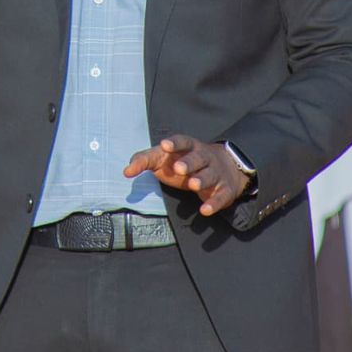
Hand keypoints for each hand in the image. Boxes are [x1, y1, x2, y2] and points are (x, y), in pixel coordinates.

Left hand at [121, 136, 250, 217]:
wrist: (225, 168)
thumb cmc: (185, 162)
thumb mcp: (164, 158)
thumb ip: (144, 161)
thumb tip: (126, 171)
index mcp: (189, 147)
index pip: (182, 141)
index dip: (174, 143)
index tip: (164, 145)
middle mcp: (204, 158)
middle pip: (198, 158)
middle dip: (189, 162)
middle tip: (178, 168)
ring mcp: (216, 173)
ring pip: (210, 175)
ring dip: (202, 180)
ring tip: (193, 185)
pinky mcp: (224, 190)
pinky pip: (220, 196)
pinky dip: (214, 203)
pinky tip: (204, 210)